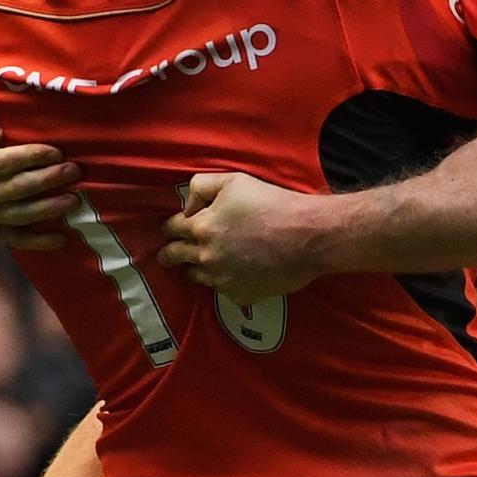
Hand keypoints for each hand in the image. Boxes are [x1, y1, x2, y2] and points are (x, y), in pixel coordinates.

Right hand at [0, 101, 79, 249]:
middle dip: (49, 180)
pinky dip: (39, 242)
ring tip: (75, 198)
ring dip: (50, 208)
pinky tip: (62, 239)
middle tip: (74, 171)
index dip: (32, 157)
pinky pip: (15, 239)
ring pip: (20, 215)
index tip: (56, 152)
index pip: (4, 163)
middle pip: (17, 189)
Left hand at [158, 173, 321, 301]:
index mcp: (201, 227)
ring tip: (204, 263)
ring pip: (194, 276)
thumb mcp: (234, 181)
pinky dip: (223, 281)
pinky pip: (221, 289)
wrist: (307, 237)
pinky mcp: (239, 295)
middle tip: (169, 255)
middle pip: (174, 257)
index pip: (171, 229)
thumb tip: (188, 206)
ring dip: (195, 268)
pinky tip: (235, 272)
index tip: (171, 230)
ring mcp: (221, 279)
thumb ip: (201, 187)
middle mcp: (205, 256)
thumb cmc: (273, 204)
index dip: (169, 228)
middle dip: (170, 253)